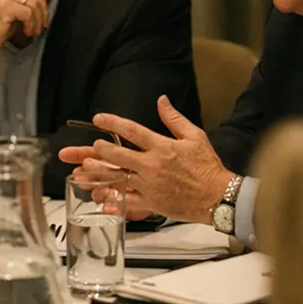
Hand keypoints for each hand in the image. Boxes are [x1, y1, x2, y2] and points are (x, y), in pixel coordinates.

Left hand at [58, 95, 233, 223]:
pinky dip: (113, 201)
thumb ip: (174, 118)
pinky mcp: (151, 203)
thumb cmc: (208, 167)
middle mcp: (152, 166)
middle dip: (101, 150)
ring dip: (99, 173)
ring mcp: (150, 185)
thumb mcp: (195, 136)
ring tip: (84, 169)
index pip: (132, 131)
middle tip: (92, 146)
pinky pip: (127, 202)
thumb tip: (161, 100)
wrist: (218, 196)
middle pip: (118, 155)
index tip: (99, 119)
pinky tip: (100, 199)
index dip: (112, 123)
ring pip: (118, 178)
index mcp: (162, 147)